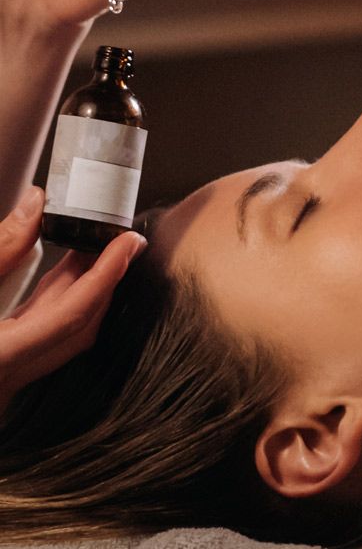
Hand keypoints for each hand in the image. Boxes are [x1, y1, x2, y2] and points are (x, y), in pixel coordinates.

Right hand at [0, 186, 146, 410]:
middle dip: (104, 278)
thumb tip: (35, 203)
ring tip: (95, 245)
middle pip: (78, 325)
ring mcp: (6, 377)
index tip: (130, 241)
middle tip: (120, 238)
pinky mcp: (2, 365)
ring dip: (82, 287)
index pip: (72, 315)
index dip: (106, 274)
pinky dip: (58, 300)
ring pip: (64, 331)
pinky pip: (44, 332)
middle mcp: (7, 377)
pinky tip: (60, 272)